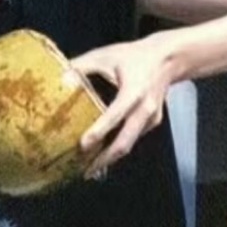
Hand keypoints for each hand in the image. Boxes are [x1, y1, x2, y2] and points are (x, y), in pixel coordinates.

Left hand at [70, 36, 175, 174]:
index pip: (114, 116)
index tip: (82, 145)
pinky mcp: (153, 122)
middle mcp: (145, 109)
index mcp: (134, 91)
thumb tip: (58, 80)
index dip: (98, 132)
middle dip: (104, 159)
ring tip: (89, 168)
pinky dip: (118, 146)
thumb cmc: (134, 56)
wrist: (168, 58)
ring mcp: (151, 118)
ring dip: (110, 157)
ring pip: (129, 144)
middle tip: (84, 171)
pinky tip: (103, 153)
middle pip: (124, 142)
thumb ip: (81, 67)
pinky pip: (133, 138)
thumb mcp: (105, 56)